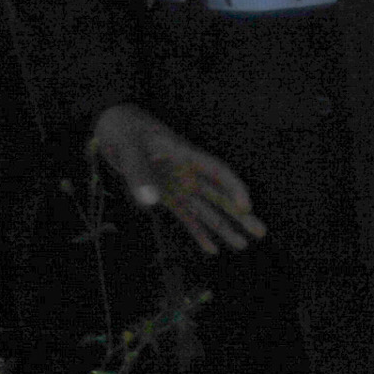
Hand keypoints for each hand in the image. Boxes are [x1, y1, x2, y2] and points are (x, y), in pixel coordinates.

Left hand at [92, 103, 265, 254]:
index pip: (217, 172)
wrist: (111, 124)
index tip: (245, 206)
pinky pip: (185, 217)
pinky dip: (197, 232)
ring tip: (242, 245)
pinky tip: (211, 249)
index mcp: (185, 154)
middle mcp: (187, 172)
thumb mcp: (128, 147)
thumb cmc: (122, 128)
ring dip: (224, 227)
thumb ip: (138, 173)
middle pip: (219, 195)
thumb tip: (152, 202)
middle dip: (240, 214)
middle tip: (261, 232)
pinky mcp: (166, 195)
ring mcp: (178, 185)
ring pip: (206, 210)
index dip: (234, 188)